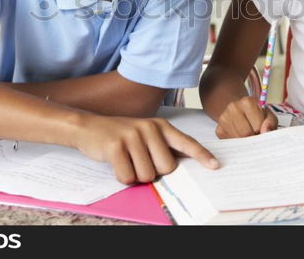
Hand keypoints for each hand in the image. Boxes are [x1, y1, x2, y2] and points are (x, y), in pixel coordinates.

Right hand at [73, 114, 218, 183]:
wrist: (88, 127)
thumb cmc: (120, 135)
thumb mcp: (144, 134)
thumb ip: (162, 146)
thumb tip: (179, 166)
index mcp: (160, 126)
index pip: (186, 142)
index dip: (201, 155)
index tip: (215, 165)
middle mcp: (149, 128)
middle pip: (166, 168)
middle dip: (153, 172)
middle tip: (138, 161)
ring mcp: (133, 136)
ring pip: (147, 175)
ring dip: (136, 175)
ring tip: (126, 160)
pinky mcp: (116, 146)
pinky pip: (128, 177)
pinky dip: (122, 177)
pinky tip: (116, 163)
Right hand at [215, 96, 277, 138]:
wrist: (238, 110)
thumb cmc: (256, 114)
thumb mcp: (268, 115)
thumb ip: (271, 123)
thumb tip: (265, 131)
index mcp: (247, 102)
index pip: (258, 126)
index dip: (262, 132)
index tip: (263, 131)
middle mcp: (233, 107)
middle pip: (246, 133)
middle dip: (254, 138)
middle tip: (256, 136)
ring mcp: (224, 118)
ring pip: (238, 140)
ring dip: (246, 142)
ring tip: (249, 135)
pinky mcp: (219, 130)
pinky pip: (230, 143)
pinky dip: (238, 144)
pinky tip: (240, 137)